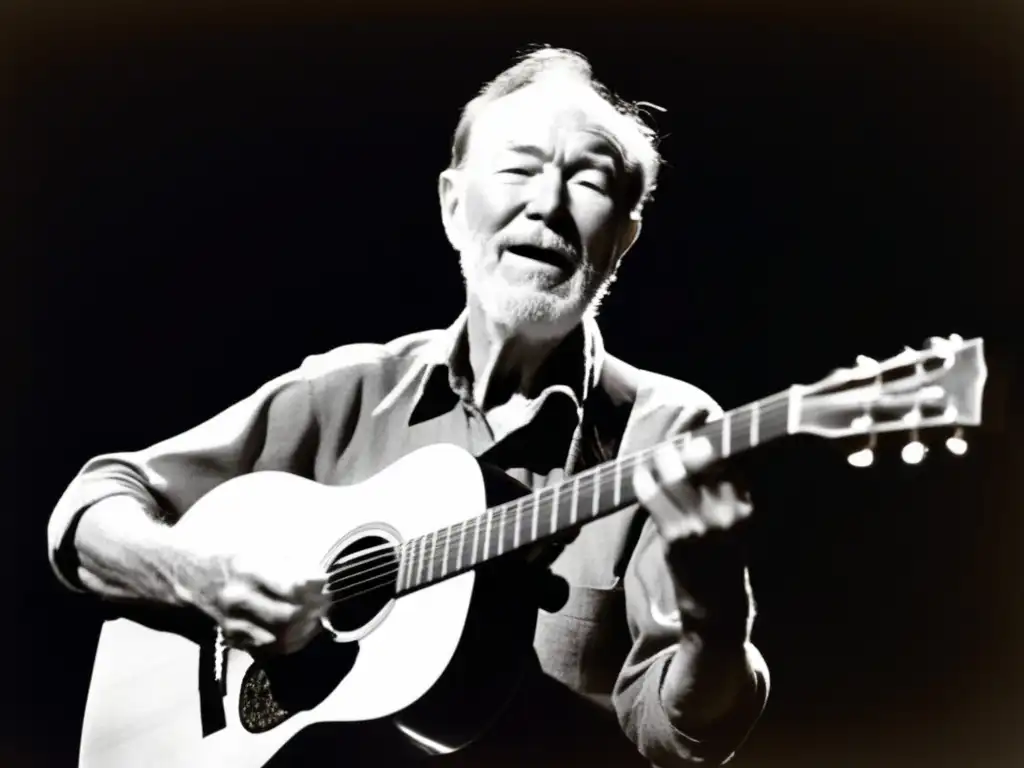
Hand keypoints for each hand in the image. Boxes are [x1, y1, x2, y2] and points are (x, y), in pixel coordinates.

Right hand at [167, 537, 329, 655]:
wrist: (188, 577)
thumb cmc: (230, 558)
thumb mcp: (257, 547)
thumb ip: (288, 562)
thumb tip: (319, 578)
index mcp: (248, 569)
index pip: (292, 587)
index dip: (314, 587)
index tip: (323, 581)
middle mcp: (240, 598)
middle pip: (289, 616)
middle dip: (314, 611)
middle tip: (325, 602)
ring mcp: (234, 621)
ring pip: (280, 637)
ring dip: (306, 630)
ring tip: (316, 617)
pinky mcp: (233, 637)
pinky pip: (268, 649)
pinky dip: (290, 643)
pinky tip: (300, 632)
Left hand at [632, 433, 751, 541]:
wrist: (713, 601)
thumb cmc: (724, 552)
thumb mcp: (738, 520)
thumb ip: (729, 487)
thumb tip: (704, 445)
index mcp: (744, 506)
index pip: (727, 459)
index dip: (708, 441)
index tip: (695, 435)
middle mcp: (725, 513)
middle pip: (701, 460)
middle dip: (684, 446)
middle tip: (673, 444)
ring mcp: (699, 525)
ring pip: (674, 475)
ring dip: (661, 458)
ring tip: (659, 455)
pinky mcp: (674, 536)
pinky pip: (652, 496)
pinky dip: (643, 480)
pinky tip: (642, 476)